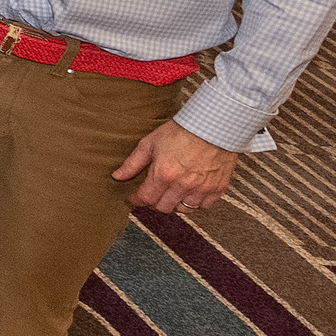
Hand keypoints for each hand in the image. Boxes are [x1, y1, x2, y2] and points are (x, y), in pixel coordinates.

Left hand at [114, 119, 241, 214]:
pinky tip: (191, 191)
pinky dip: (197, 202)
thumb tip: (117, 176)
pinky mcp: (218, 188)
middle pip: (164, 207)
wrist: (213, 126)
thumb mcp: (150, 143)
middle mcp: (183, 185)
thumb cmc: (180, 131)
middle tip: (153, 194)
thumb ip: (133, 163)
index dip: (137, 200)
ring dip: (175, 203)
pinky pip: (204, 205)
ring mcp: (202, 188)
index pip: (146, 199)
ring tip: (171, 193)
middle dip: (154, 202)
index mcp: (164, 174)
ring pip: (184, 209)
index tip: (135, 197)